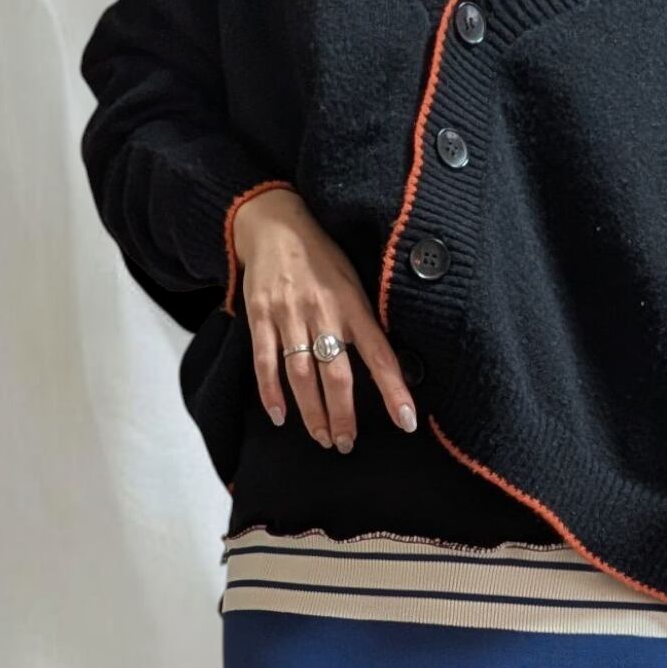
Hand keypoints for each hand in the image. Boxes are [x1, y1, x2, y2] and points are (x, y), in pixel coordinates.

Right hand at [231, 187, 419, 450]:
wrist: (274, 223)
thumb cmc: (322, 258)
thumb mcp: (355, 283)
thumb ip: (367, 322)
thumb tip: (390, 367)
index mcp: (353, 305)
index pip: (380, 355)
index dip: (394, 390)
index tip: (406, 422)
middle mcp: (323, 312)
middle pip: (336, 375)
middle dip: (343, 415)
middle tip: (346, 444)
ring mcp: (289, 315)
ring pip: (302, 374)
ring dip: (312, 412)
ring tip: (323, 438)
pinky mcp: (260, 316)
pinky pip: (265, 362)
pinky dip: (271, 393)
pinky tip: (281, 416)